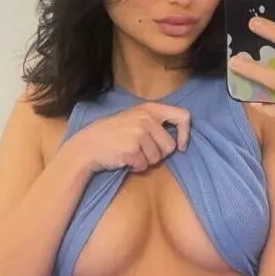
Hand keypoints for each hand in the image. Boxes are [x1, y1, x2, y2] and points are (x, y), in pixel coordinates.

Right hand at [70, 102, 190, 173]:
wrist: (88, 145)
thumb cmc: (115, 133)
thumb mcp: (136, 117)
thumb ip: (156, 122)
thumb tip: (178, 139)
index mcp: (150, 108)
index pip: (183, 116)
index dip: (185, 134)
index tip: (181, 146)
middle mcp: (146, 119)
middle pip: (170, 147)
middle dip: (159, 154)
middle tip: (142, 151)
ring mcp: (138, 134)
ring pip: (158, 158)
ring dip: (146, 161)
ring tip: (131, 153)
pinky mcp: (131, 150)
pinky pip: (144, 166)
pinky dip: (136, 167)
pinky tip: (125, 159)